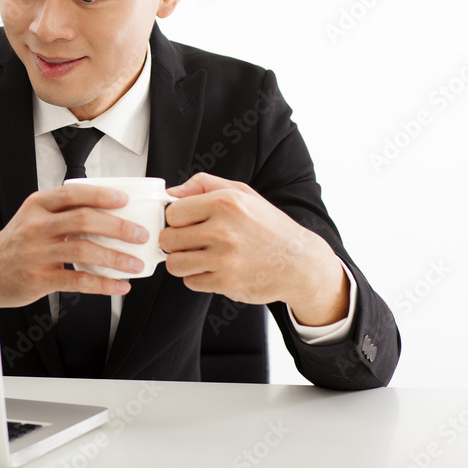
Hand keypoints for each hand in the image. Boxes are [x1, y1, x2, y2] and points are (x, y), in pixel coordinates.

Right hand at [0, 184, 148, 307]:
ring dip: (115, 257)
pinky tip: (117, 284)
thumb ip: (62, 213)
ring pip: (83, 249)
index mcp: (37, 206)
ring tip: (134, 262)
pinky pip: (78, 280)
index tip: (123, 199)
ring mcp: (37, 253)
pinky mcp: (40, 278)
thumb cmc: (16, 245)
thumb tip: (106, 213)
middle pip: (83, 219)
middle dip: (118, 226)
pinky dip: (103, 283)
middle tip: (138, 234)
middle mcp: (36, 226)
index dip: (101, 195)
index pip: (73, 193)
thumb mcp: (32, 218)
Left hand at [161, 173, 348, 326]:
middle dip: (175, 241)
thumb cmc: (269, 227)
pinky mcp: (227, 283)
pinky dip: (198, 278)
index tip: (186, 223)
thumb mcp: (242, 193)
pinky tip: (214, 269)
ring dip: (182, 262)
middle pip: (168, 239)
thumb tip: (172, 192)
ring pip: (174, 263)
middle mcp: (224, 230)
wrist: (300, 264)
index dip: (176, 219)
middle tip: (190, 242)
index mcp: (225, 203)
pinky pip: (190, 282)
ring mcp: (225, 259)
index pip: (173, 212)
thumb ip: (204, 184)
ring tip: (198, 257)